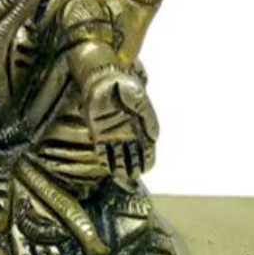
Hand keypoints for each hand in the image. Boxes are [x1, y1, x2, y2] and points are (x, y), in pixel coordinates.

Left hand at [85, 66, 158, 185]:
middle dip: (134, 168)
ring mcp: (113, 134)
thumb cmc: (124, 86)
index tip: (147, 168)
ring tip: (123, 177)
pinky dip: (107, 161)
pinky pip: (103, 151)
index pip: (147, 150)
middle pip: (133, 157)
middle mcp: (127, 134)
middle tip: (134, 176)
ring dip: (121, 168)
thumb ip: (149, 119)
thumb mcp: (141, 100)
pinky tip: (110, 169)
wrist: (103, 78)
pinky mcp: (99, 133)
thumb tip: (155, 138)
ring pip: (119, 158)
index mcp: (140, 127)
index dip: (148, 160)